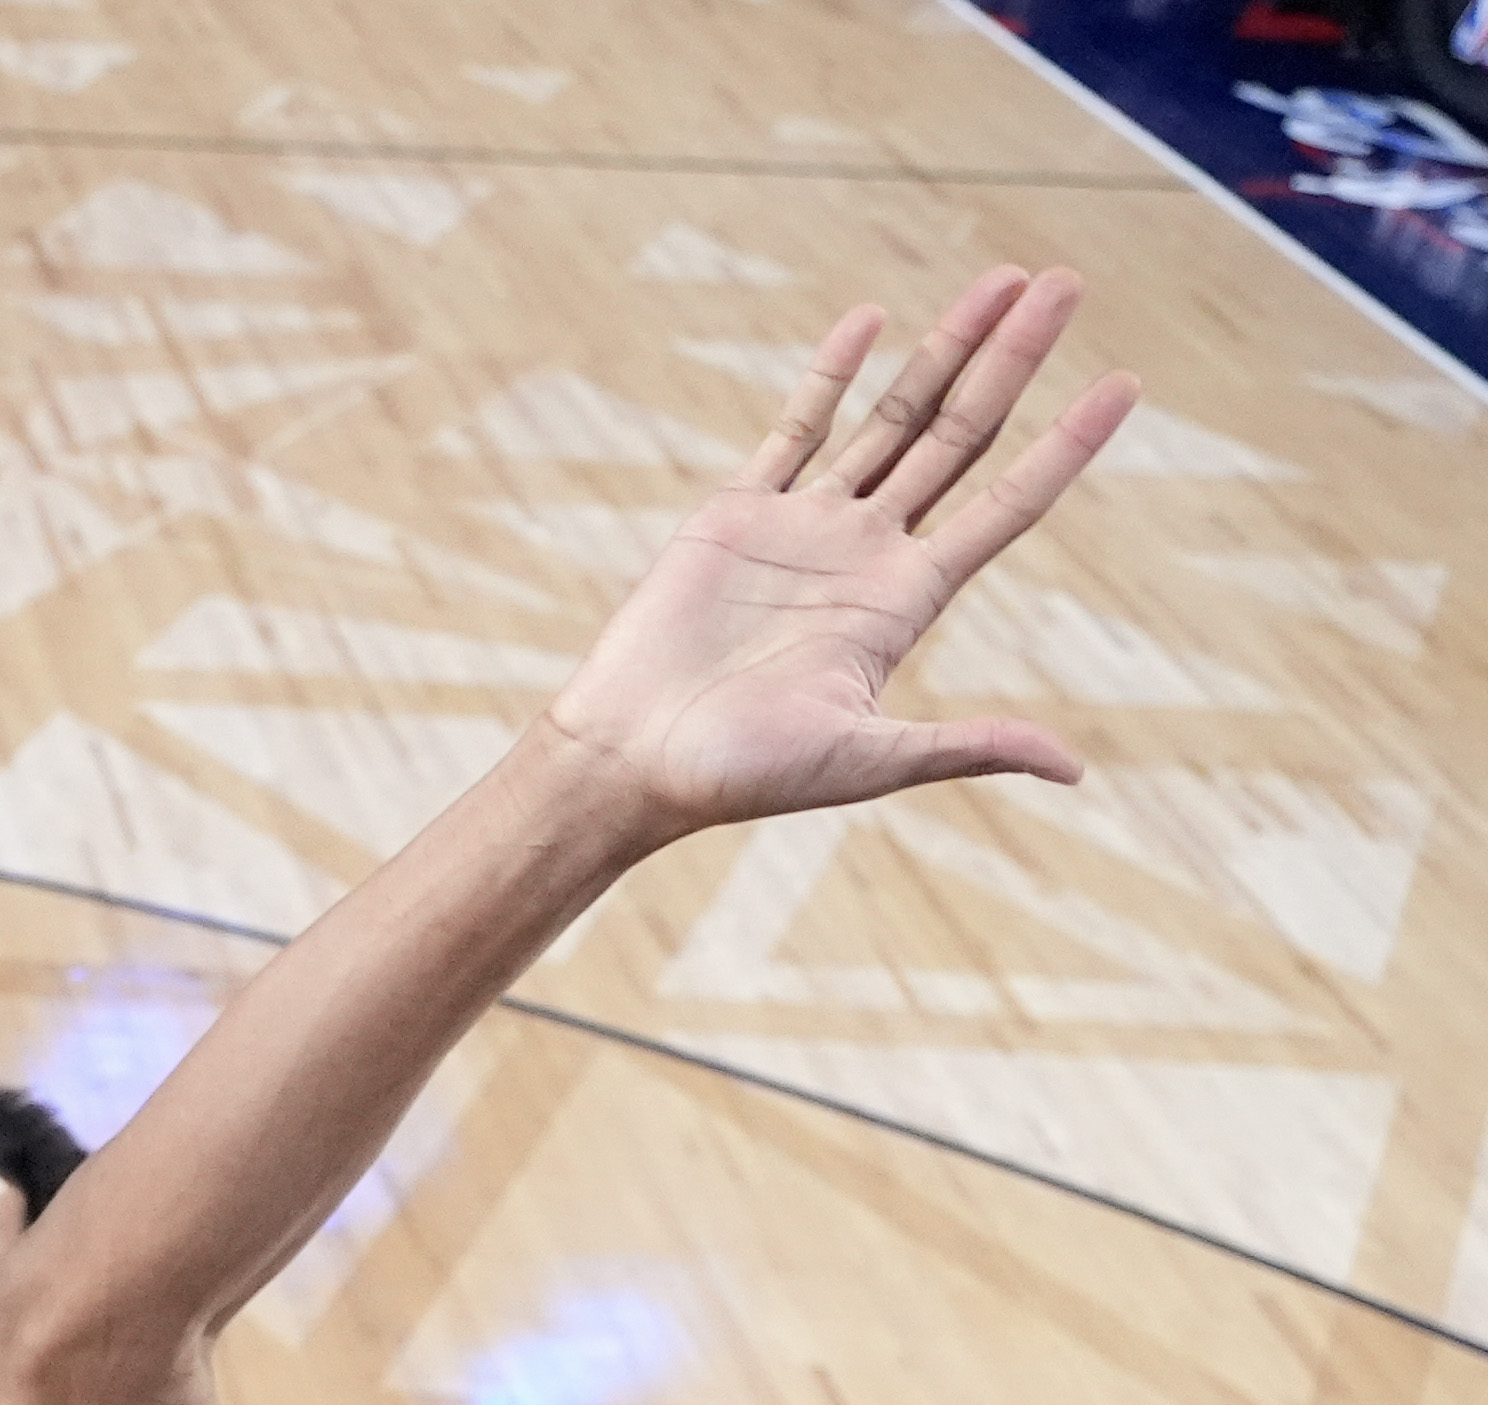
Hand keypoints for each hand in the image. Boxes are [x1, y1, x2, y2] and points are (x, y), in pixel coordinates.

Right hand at [538, 265, 1137, 833]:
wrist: (629, 761)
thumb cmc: (739, 776)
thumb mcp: (865, 761)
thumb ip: (964, 748)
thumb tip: (1073, 768)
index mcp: (905, 602)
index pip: (1007, 504)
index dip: (1068, 444)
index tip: (1124, 383)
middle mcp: (867, 552)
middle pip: (961, 436)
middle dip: (1014, 358)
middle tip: (1066, 284)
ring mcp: (805, 527)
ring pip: (893, 418)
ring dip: (946, 348)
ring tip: (1001, 280)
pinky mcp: (737, 515)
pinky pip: (796, 430)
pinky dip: (831, 374)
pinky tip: (871, 320)